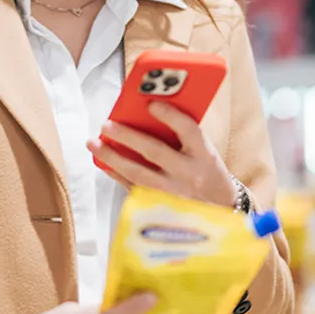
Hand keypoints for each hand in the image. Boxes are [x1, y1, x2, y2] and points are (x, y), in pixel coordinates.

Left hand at [89, 102, 235, 208]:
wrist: (220, 209)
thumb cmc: (207, 171)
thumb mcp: (205, 150)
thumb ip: (183, 134)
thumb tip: (148, 112)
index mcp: (204, 155)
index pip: (188, 131)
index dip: (170, 116)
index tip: (151, 104)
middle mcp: (189, 174)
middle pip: (155, 152)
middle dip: (127, 136)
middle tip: (106, 125)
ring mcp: (173, 194)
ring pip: (138, 174)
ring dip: (112, 157)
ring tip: (94, 143)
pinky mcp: (160, 207)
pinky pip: (133, 189)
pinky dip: (116, 174)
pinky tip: (103, 162)